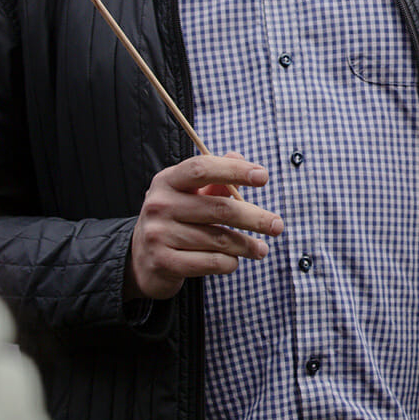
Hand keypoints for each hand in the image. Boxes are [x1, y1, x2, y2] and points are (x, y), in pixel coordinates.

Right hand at [129, 154, 282, 299]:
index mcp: (168, 181)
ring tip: (261, 249)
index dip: (234, 171)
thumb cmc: (175, 220)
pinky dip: (229, 262)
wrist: (141, 260)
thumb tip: (238, 157)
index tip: (263, 177)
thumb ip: (215, 177)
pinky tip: (234, 261)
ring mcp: (158, 234)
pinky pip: (210, 262)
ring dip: (246, 245)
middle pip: (219, 208)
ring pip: (219, 239)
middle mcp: (159, 205)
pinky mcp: (163, 262)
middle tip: (277, 226)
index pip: (202, 168)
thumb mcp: (189, 195)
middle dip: (255, 218)